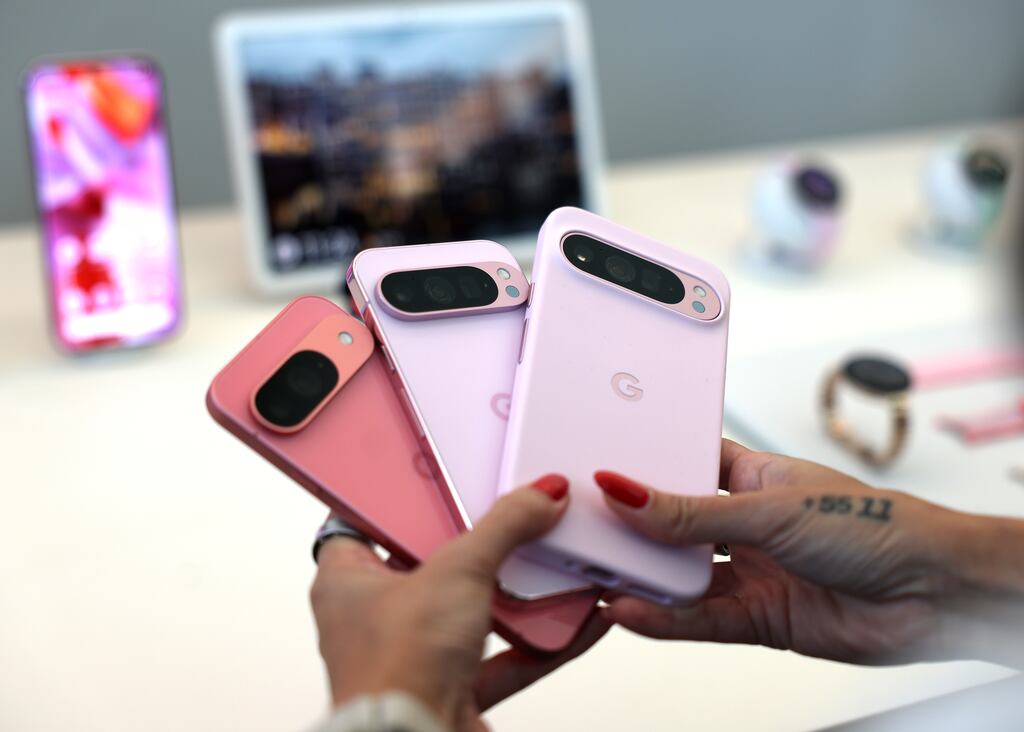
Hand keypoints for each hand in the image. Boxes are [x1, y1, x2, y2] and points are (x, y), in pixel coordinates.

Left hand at [310, 475, 610, 730]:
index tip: (444, 478)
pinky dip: (541, 640)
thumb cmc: (395, 671)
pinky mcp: (454, 688)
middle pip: (435, 564)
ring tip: (552, 560)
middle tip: (514, 515)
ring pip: (474, 611)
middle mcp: (376, 619)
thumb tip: (538, 496)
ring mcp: (417, 655)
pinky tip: (577, 617)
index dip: (406, 499)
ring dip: (518, 593)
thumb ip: (503, 527)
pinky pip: (505, 656)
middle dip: (481, 546)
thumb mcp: (457, 570)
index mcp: (347, 580)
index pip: (369, 522)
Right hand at [595, 439, 1023, 665]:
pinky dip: (664, 619)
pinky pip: (698, 619)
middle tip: (580, 530)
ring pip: (679, 576)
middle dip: (630, 531)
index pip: (680, 466)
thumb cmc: (876, 523)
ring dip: (641, 579)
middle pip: (671, 526)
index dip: (639, 470)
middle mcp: (744, 524)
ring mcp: (749, 572)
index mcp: (750, 476)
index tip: (592, 473)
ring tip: (596, 576)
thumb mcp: (770, 508)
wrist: (936, 593)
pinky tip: (632, 611)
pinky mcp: (757, 619)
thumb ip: (690, 513)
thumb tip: (626, 491)